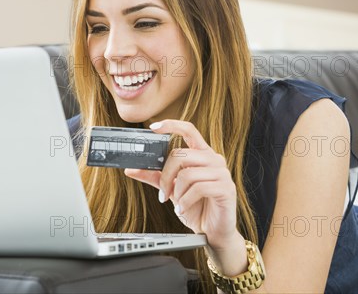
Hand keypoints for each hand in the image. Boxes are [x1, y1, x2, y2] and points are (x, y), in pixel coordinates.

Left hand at [124, 119, 238, 249]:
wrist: (213, 231)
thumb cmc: (197, 208)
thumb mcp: (172, 190)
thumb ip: (155, 177)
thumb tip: (132, 169)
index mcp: (202, 154)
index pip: (189, 130)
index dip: (171, 125)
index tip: (153, 128)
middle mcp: (214, 159)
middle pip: (181, 154)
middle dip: (166, 175)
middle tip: (163, 193)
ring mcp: (222, 173)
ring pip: (188, 173)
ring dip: (177, 192)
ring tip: (177, 204)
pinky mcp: (226, 188)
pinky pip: (198, 188)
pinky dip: (185, 201)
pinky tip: (183, 209)